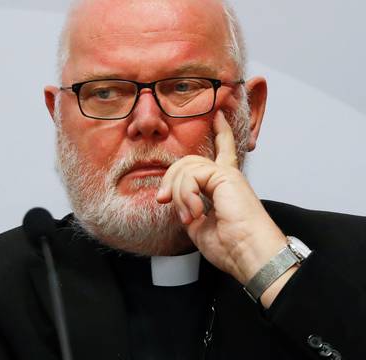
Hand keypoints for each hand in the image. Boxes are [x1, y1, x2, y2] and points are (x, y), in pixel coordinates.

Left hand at [156, 111, 286, 286]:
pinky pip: (191, 176)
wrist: (249, 254)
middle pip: (189, 161)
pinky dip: (187, 195)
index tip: (219, 116)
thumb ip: (189, 208)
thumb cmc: (231, 247)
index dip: (221, 133)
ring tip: (188, 215)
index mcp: (224, 187)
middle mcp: (227, 177)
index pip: (223, 153)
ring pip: (186, 168)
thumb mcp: (199, 226)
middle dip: (171, 179)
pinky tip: (196, 212)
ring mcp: (227, 175)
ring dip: (179, 194)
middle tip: (164, 200)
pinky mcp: (225, 175)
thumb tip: (177, 203)